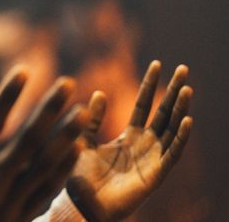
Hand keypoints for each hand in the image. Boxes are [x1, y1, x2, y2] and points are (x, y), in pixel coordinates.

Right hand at [0, 67, 88, 221]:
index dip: (8, 96)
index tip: (24, 70)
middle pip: (28, 140)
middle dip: (49, 109)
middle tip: (68, 84)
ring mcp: (8, 205)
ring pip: (45, 165)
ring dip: (66, 136)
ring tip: (83, 113)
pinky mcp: (18, 219)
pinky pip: (47, 191)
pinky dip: (63, 169)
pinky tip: (76, 149)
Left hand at [67, 60, 192, 220]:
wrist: (81, 205)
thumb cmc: (81, 177)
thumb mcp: (84, 141)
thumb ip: (92, 119)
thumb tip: (97, 92)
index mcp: (129, 137)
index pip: (144, 106)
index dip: (150, 86)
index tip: (156, 64)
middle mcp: (144, 146)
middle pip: (163, 113)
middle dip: (172, 91)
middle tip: (183, 68)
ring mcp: (152, 159)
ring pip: (172, 130)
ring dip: (180, 110)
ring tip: (186, 88)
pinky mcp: (155, 175)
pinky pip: (172, 154)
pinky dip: (181, 138)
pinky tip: (187, 121)